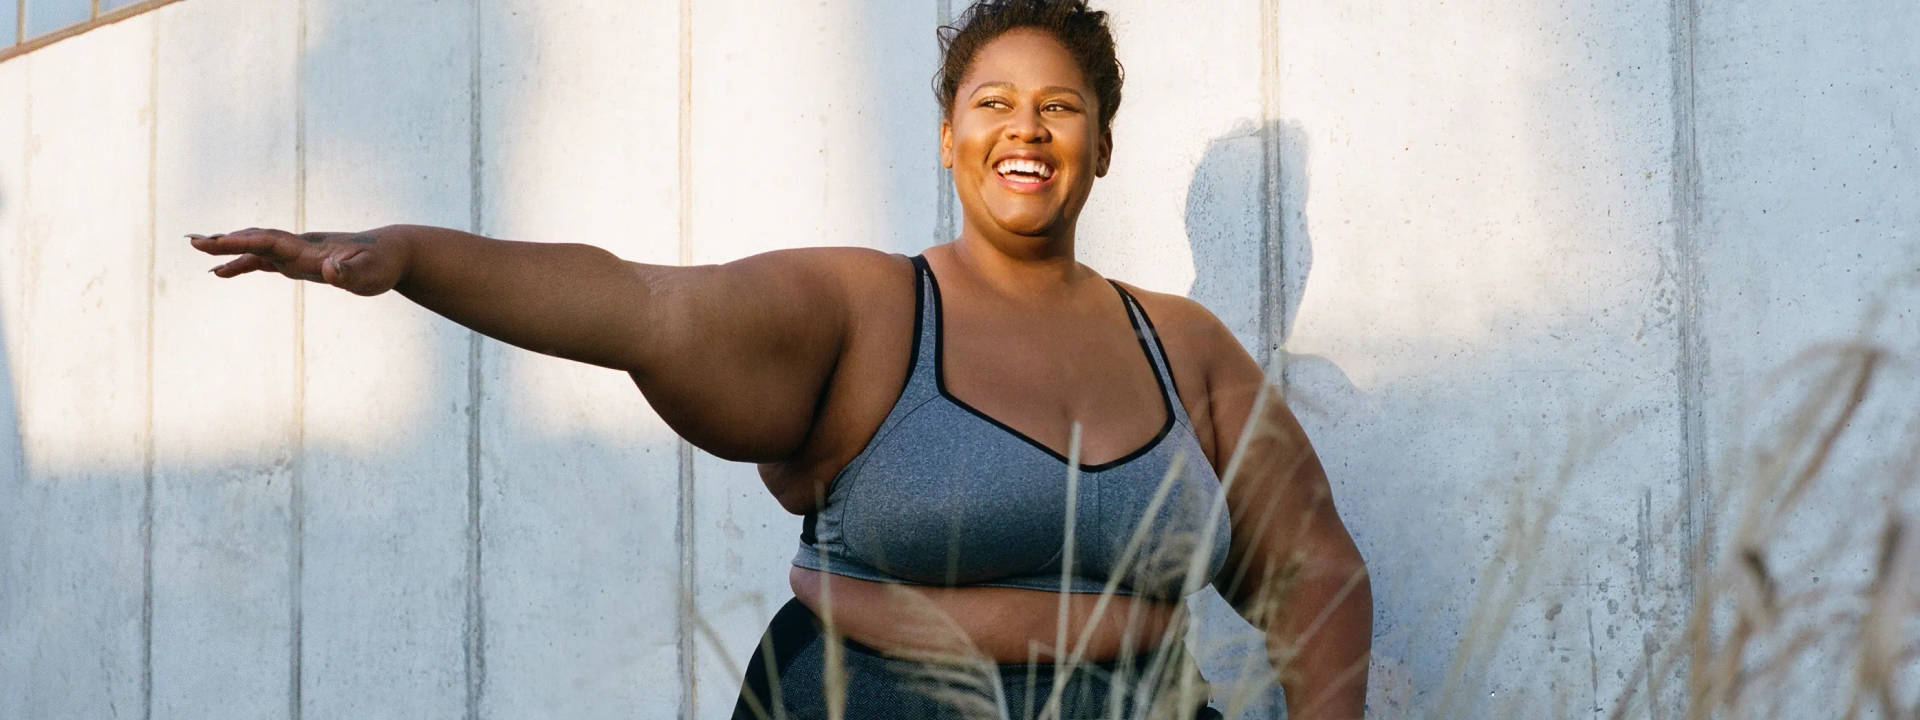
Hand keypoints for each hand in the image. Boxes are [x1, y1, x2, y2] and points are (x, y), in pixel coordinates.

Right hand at [188, 227, 408, 296]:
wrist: (393, 253)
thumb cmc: (383, 265)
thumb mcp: (371, 274)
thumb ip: (349, 274)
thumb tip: (329, 270)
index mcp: (310, 250)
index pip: (267, 242)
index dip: (239, 242)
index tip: (210, 242)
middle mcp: (299, 248)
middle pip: (256, 240)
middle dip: (225, 242)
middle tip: (193, 242)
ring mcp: (298, 254)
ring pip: (256, 247)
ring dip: (228, 248)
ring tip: (197, 248)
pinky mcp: (301, 263)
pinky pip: (264, 261)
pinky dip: (242, 264)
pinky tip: (223, 272)